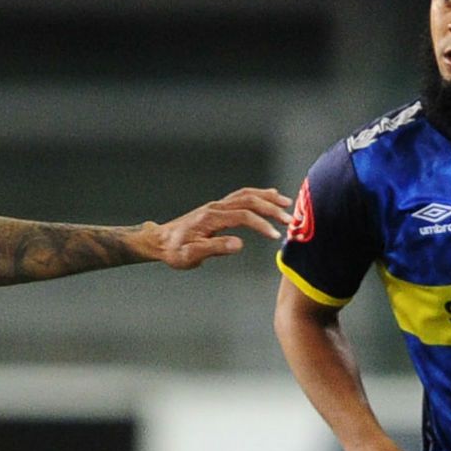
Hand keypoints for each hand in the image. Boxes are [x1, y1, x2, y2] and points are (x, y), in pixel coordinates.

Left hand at [148, 187, 292, 269]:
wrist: (161, 241)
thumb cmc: (175, 250)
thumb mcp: (192, 255)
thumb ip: (215, 248)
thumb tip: (239, 244)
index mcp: (211, 218)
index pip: (243, 216)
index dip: (261, 225)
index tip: (275, 236)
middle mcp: (215, 207)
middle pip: (248, 200)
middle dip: (271, 208)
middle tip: (289, 219)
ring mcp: (217, 205)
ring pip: (246, 195)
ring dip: (267, 198)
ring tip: (286, 204)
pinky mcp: (218, 208)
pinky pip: (241, 196)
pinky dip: (258, 195)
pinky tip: (271, 196)